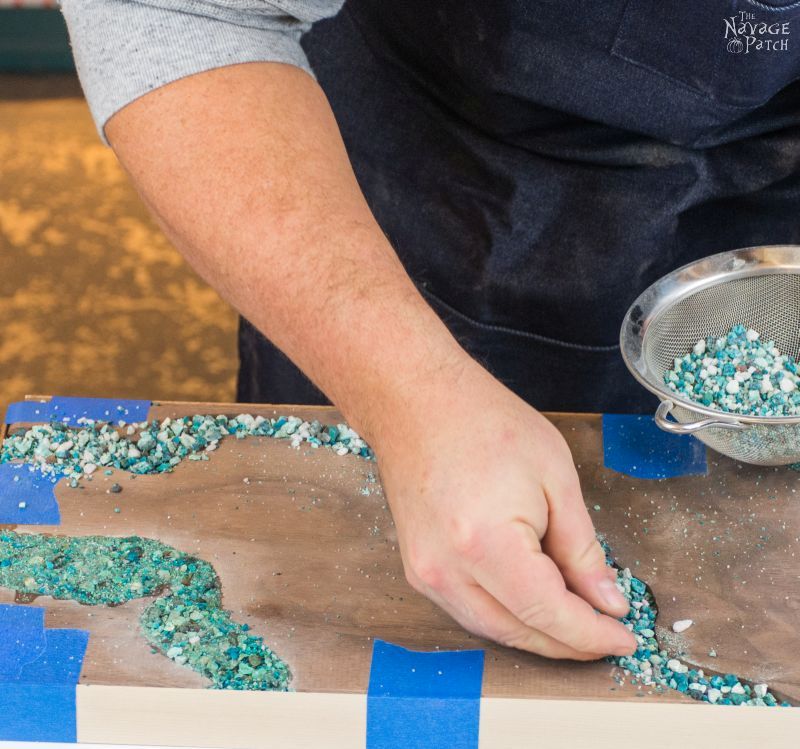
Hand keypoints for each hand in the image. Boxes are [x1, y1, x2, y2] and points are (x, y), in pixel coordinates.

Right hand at [374, 359, 636, 658]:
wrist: (416, 401)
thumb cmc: (484, 422)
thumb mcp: (555, 477)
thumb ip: (582, 549)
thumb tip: (606, 601)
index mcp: (486, 543)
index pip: (549, 614)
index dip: (592, 634)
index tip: (626, 638)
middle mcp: (447, 570)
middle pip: (520, 633)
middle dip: (569, 642)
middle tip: (607, 632)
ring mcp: (425, 573)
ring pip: (491, 630)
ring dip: (537, 634)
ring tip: (576, 620)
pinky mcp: (417, 569)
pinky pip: (468, 611)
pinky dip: (505, 615)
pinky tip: (531, 601)